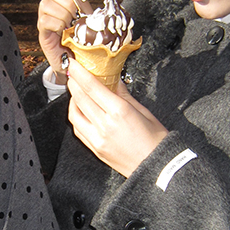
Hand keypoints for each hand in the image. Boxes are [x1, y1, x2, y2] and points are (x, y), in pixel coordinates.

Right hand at [37, 0, 90, 81]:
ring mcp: (44, 19)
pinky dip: (57, 24)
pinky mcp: (42, 33)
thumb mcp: (85, 16)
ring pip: (46, 4)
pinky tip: (64, 31)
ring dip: (63, 14)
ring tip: (70, 25)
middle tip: (76, 15)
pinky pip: (45, 20)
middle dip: (68, 1)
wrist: (77, 61)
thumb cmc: (82, 38)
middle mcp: (49, 7)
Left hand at [66, 58, 168, 176]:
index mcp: (119, 111)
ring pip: (74, 114)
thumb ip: (124, 95)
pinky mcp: (95, 149)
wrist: (157, 167)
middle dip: (73, 82)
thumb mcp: (143, 111)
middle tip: (73, 72)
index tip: (73, 62)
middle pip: (80, 98)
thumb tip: (114, 80)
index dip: (79, 72)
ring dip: (72, 100)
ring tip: (77, 91)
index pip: (92, 87)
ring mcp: (98, 138)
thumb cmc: (156, 140)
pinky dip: (76, 116)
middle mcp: (105, 124)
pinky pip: (78, 129)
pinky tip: (81, 110)